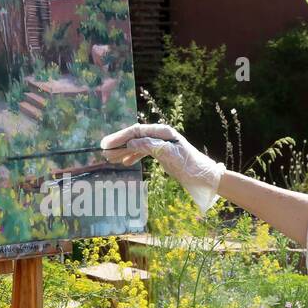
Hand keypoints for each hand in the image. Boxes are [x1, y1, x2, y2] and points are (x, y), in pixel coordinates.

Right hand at [100, 123, 224, 213]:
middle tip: (103, 152)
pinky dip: (132, 155)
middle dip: (118, 144)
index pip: (136, 131)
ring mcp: (161, 143)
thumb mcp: (170, 157)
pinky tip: (125, 162)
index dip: (120, 137)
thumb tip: (132, 142)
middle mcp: (161, 134)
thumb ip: (151, 147)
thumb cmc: (190, 166)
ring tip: (110, 158)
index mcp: (163, 132)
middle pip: (134, 136)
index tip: (106, 144)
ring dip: (123, 150)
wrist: (204, 176)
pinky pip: (143, 151)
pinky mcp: (162, 152)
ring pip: (137, 144)